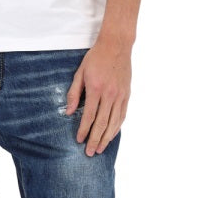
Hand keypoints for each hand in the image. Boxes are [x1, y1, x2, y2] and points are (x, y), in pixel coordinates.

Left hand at [65, 41, 131, 155]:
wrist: (117, 45)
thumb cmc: (96, 58)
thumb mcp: (80, 72)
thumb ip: (74, 93)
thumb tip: (69, 112)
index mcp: (96, 89)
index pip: (90, 115)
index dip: (84, 130)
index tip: (79, 140)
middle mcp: (110, 94)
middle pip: (102, 123)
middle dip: (95, 139)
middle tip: (90, 152)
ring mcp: (120, 95)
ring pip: (114, 122)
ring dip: (106, 138)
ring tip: (100, 149)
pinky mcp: (127, 95)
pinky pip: (122, 115)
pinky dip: (117, 128)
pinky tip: (111, 136)